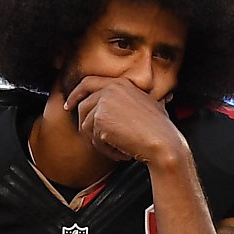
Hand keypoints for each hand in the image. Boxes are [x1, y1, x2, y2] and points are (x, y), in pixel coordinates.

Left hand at [64, 75, 186, 165]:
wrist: (163, 142)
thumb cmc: (160, 129)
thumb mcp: (149, 105)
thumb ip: (132, 101)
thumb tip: (126, 107)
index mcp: (121, 83)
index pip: (88, 82)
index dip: (76, 94)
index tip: (70, 104)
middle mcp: (110, 89)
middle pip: (83, 106)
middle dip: (84, 123)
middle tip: (91, 137)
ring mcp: (104, 103)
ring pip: (86, 125)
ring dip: (99, 141)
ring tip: (118, 147)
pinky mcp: (99, 120)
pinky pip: (93, 139)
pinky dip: (105, 149)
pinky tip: (121, 151)